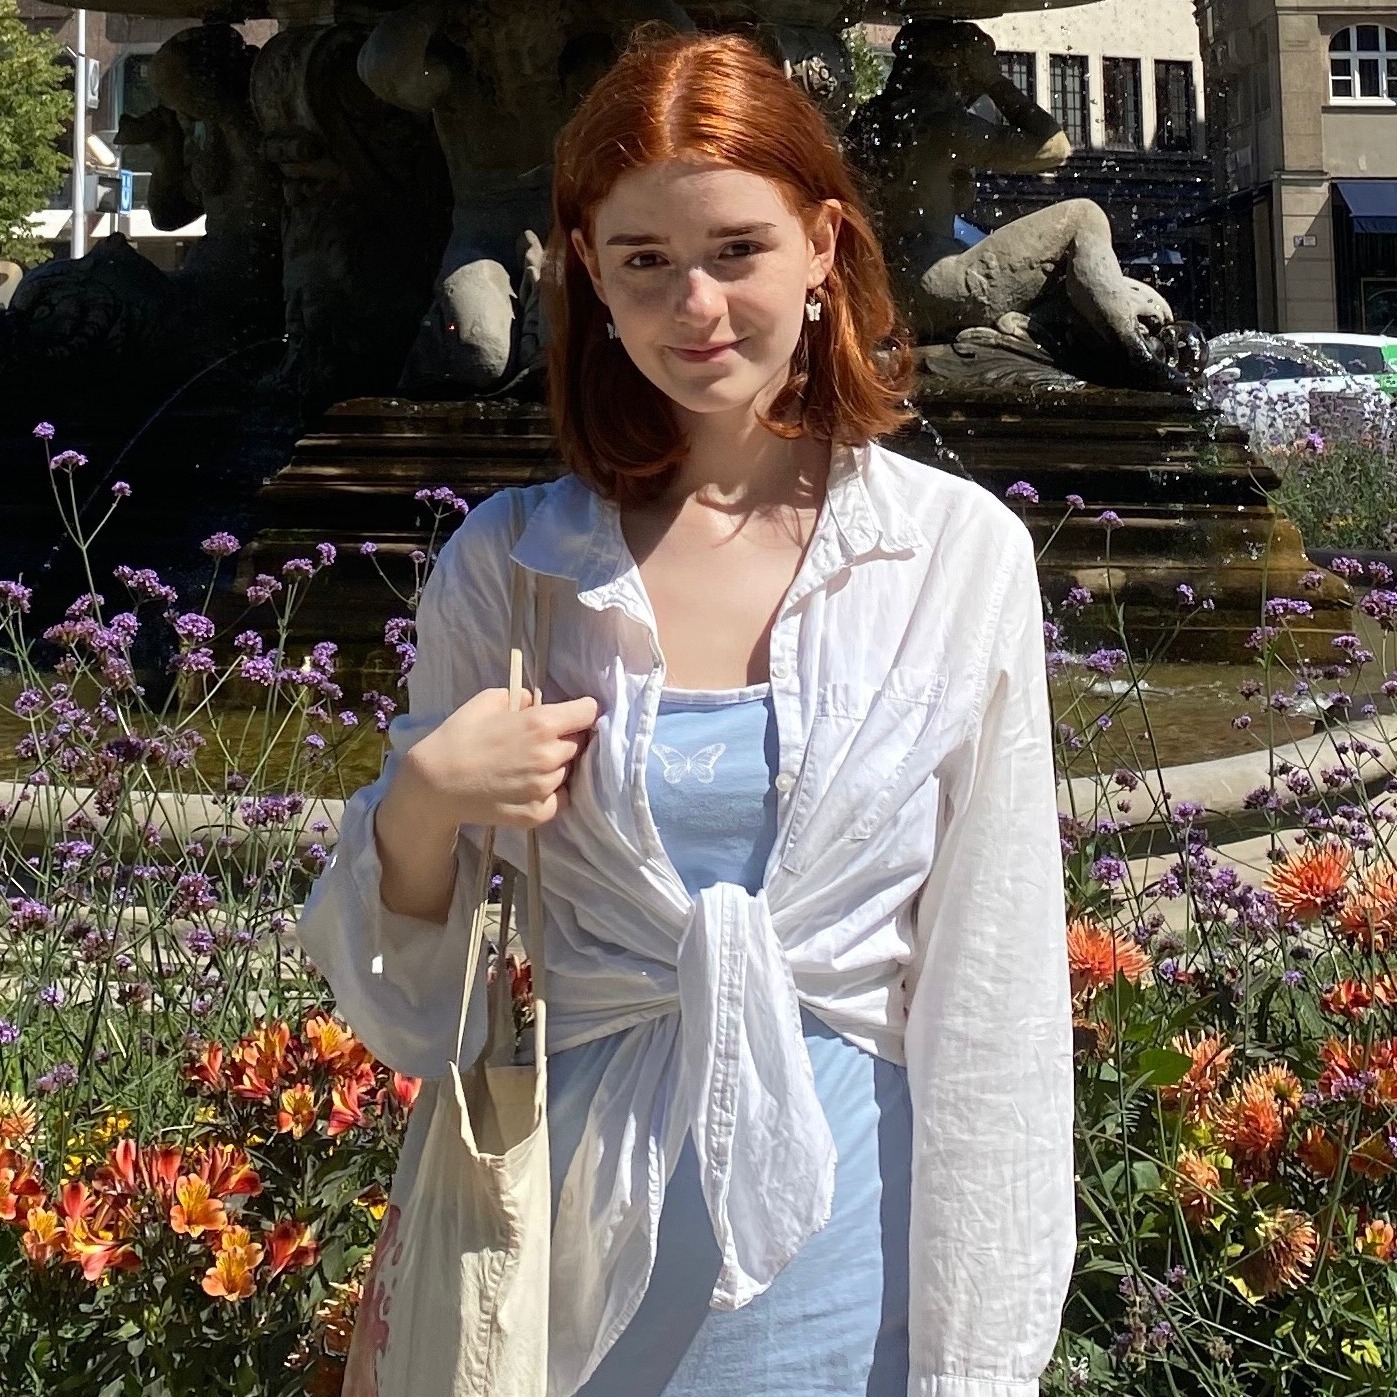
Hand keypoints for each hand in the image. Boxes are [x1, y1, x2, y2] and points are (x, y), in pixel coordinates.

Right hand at [398, 688, 599, 829]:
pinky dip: (551, 792)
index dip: (581, 710)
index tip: (571, 714)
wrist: (434, 784)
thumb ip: (521, 697)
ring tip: (527, 765)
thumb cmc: (457, 737)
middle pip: (580, 742)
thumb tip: (537, 703)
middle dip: (566, 738)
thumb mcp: (488, 701)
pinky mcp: (539, 814)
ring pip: (569, 771)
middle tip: (540, 741)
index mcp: (542, 723)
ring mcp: (546, 788)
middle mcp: (550, 756)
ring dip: (557, 766)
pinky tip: (528, 786)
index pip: (589, 712)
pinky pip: (560, 798)